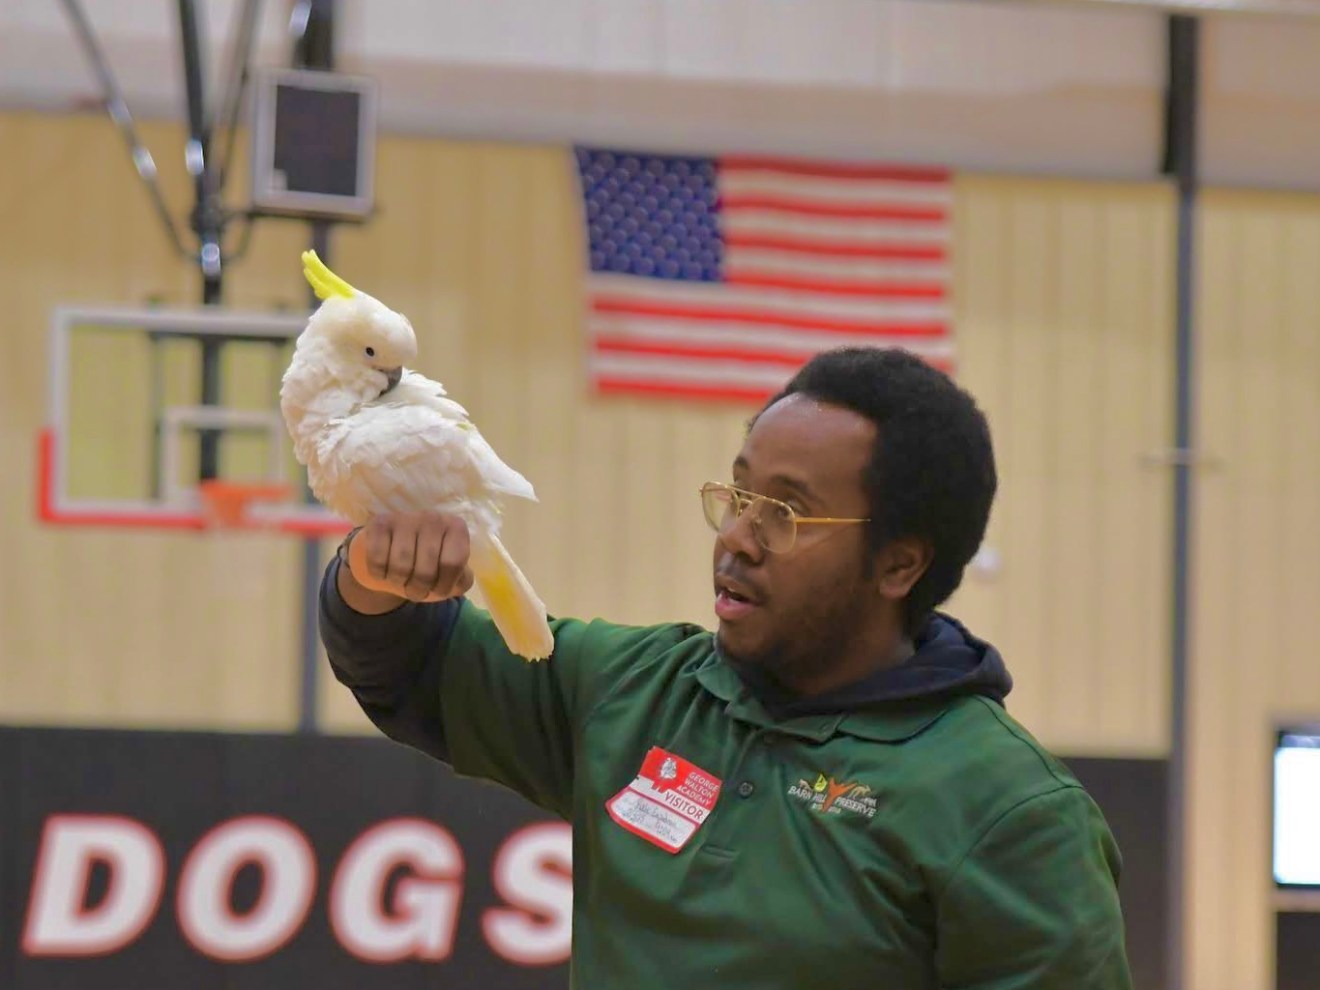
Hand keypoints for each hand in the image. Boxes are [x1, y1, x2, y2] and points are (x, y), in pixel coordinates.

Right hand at [341, 512, 474, 605]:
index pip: (453, 564)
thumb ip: (462, 580)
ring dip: (398, 583)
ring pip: (401, 567)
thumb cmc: (426, 563)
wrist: (391, 551)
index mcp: (456, 528)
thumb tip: (457, 580)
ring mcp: (406, 518)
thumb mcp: (450, 574)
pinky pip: (378, 560)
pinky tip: (383, 570)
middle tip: (415, 591)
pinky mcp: (380, 523)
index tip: (438, 590)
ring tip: (400, 580)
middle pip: (426, 570)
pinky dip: (379, 573)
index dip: (444, 586)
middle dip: (418, 590)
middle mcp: (433, 518)